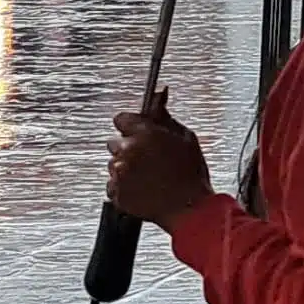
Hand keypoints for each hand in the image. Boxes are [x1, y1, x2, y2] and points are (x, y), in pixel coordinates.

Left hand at [104, 97, 211, 227]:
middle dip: (130, 148)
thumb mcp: (184, 137)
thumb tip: (159, 93)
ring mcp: (119, 174)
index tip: (139, 133)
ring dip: (127, 168)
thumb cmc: (191, 175)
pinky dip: (125, 187)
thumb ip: (164, 115)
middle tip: (150, 159)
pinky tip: (143, 188)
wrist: (190, 210)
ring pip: (114, 164)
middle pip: (115, 142)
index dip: (131, 126)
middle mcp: (126, 152)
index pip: (121, 119)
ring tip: (149, 177)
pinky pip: (113, 185)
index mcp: (142, 134)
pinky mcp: (116, 193)